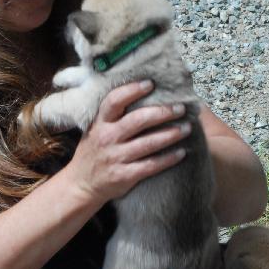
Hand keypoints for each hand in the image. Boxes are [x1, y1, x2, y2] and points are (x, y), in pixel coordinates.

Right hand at [67, 80, 190, 203]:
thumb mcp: (95, 129)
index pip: (114, 101)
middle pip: (138, 121)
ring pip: (148, 143)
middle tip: (180, 108)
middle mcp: (107, 138)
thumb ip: (112, 115)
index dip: (132, 90)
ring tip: (187, 128)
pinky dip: (168, 159)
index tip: (150, 83)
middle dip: (162, 112)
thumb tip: (140, 94)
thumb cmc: (93, 152)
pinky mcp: (125, 176)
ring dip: (170, 134)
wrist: (81, 184)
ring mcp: (116, 158)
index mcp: (100, 123)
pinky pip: (151, 165)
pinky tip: (182, 153)